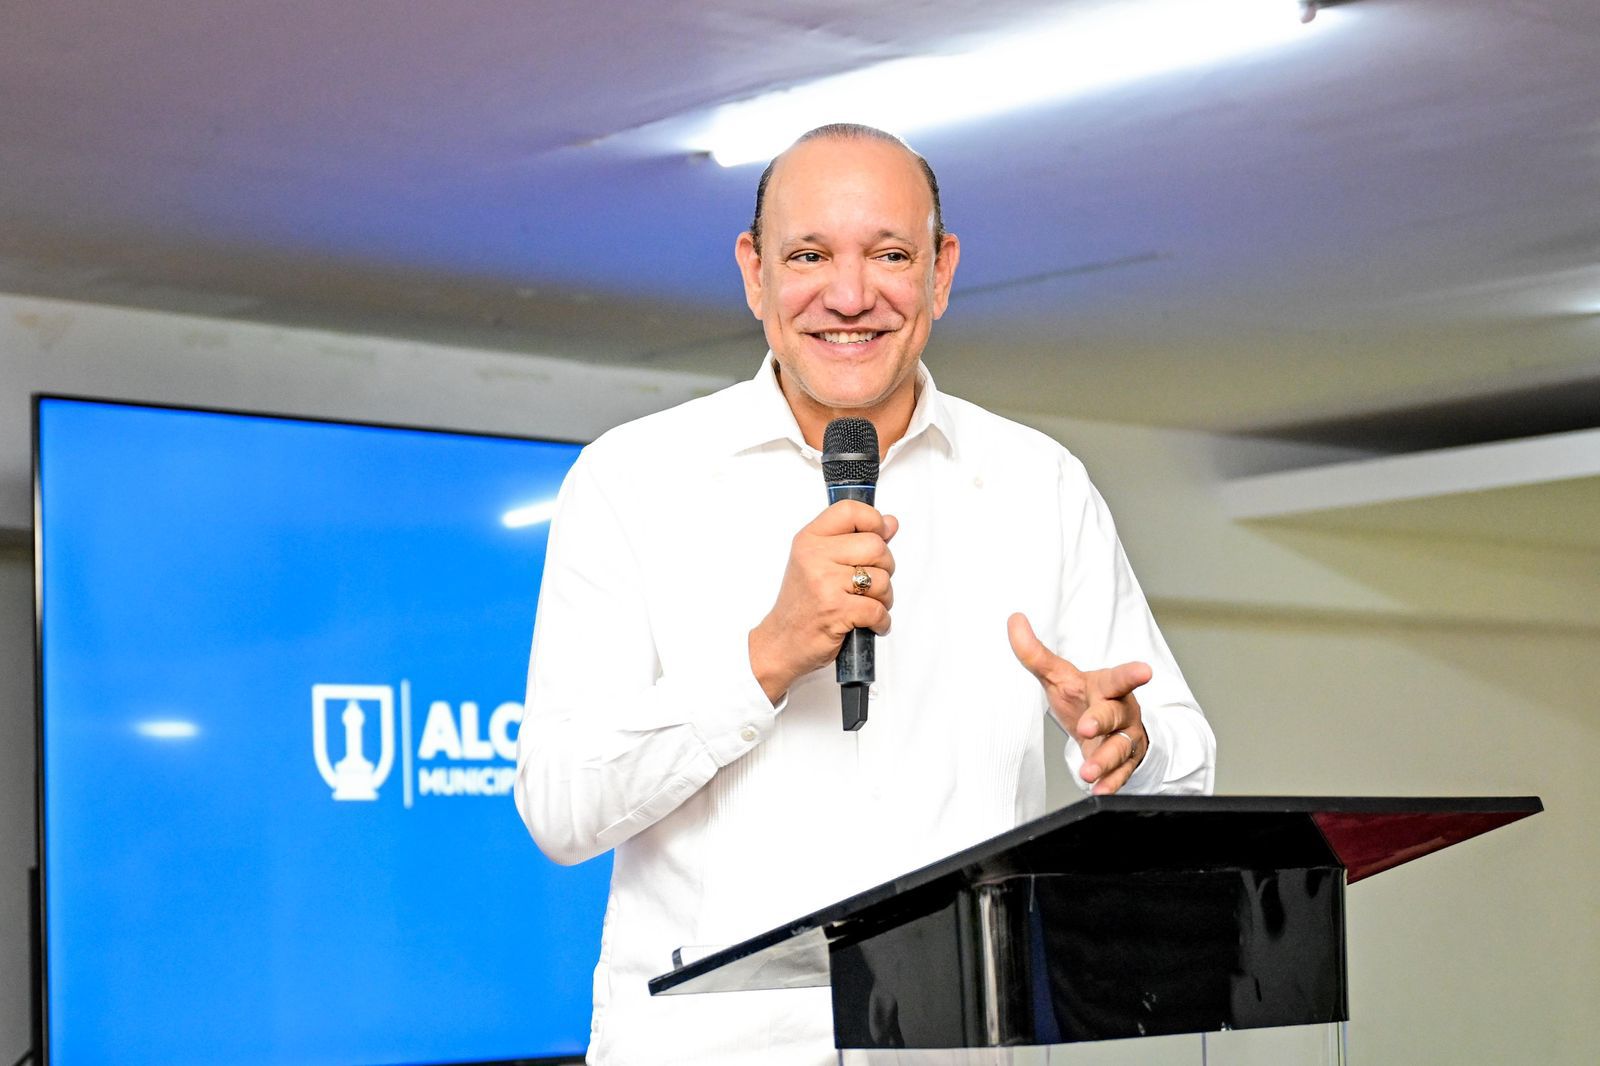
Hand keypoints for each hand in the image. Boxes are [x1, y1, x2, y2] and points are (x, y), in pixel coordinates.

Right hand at [748, 500, 897, 703]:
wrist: (780, 643)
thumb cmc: (801, 605)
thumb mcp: (818, 563)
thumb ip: (854, 540)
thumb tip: (890, 524)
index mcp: (810, 539)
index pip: (850, 510)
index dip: (874, 521)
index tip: (878, 536)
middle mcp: (814, 556)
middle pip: (876, 546)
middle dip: (885, 568)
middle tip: (871, 583)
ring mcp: (824, 583)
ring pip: (882, 579)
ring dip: (884, 598)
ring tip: (866, 605)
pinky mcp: (835, 611)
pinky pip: (878, 609)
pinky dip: (881, 621)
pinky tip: (869, 623)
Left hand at [1007, 612, 1150, 794]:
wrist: (1107, 728)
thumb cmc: (1083, 697)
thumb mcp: (1059, 675)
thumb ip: (1035, 653)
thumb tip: (1013, 620)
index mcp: (1106, 687)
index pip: (1118, 677)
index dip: (1131, 674)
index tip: (1145, 671)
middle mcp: (1121, 711)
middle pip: (1115, 714)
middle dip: (1102, 721)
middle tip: (1086, 727)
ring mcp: (1125, 738)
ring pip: (1119, 748)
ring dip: (1104, 760)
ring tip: (1088, 772)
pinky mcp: (1125, 763)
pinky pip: (1121, 774)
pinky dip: (1110, 783)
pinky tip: (1098, 791)